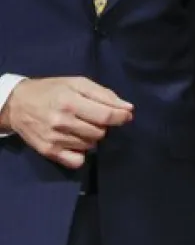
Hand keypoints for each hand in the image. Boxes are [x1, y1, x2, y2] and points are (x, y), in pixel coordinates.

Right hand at [0, 76, 132, 168]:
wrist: (16, 104)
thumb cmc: (51, 91)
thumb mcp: (77, 83)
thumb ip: (104, 95)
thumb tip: (128, 109)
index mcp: (69, 101)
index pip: (106, 116)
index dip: (122, 117)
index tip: (126, 115)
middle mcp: (62, 122)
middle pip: (101, 133)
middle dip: (102, 126)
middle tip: (91, 117)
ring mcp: (55, 139)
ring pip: (91, 145)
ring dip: (90, 137)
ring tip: (78, 126)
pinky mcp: (49, 152)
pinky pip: (78, 161)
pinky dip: (81, 153)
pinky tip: (74, 142)